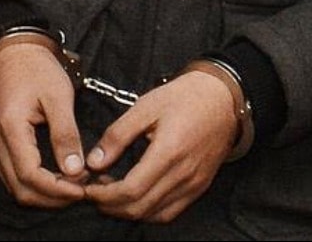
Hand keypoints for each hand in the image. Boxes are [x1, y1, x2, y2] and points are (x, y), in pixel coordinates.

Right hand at [0, 41, 88, 208]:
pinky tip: (60, 177)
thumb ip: (65, 134)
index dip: (57, 189)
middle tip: (83, 191)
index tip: (83, 189)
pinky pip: (14, 176)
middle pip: (21, 190)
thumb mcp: (58, 96)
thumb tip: (75, 170)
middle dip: (53, 198)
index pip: (30, 176)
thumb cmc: (35, 68)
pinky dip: (37, 184)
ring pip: (16, 187)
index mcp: (10, 129)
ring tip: (75, 185)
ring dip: (46, 193)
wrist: (10, 51)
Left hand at [83, 71, 238, 222]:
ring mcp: (194, 184)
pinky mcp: (199, 187)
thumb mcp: (146, 106)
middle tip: (94, 191)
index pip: (130, 190)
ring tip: (111, 193)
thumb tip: (94, 161)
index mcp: (169, 151)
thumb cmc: (185, 97)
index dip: (104, 195)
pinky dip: (148, 211)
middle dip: (110, 206)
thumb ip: (118, 135)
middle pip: (139, 208)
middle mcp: (184, 174)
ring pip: (153, 214)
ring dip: (127, 210)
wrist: (224, 98)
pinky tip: (136, 197)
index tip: (88, 188)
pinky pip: (170, 212)